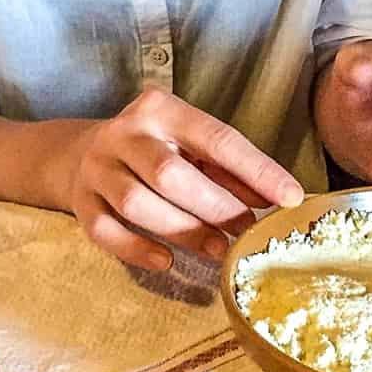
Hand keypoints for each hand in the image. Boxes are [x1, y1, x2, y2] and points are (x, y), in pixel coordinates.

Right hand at [56, 88, 304, 270]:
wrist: (80, 153)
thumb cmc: (154, 150)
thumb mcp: (192, 146)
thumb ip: (229, 170)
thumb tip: (274, 199)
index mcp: (162, 110)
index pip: (216, 138)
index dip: (257, 170)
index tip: (290, 197)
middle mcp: (125, 133)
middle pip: (170, 173)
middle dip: (216, 207)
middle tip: (246, 231)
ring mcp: (97, 167)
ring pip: (137, 203)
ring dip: (183, 230)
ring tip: (217, 249)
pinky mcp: (80, 201)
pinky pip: (105, 230)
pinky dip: (136, 249)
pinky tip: (166, 261)